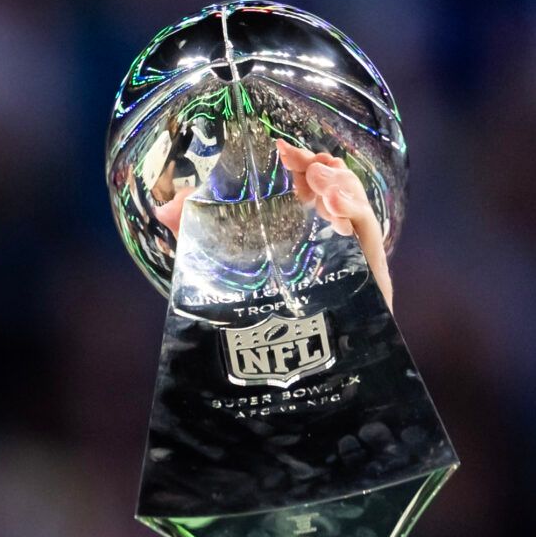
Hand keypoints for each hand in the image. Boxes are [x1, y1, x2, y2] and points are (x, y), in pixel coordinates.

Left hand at [153, 140, 394, 311]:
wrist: (277, 386)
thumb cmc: (250, 328)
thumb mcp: (218, 272)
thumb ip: (197, 238)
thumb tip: (164, 208)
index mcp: (303, 240)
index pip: (309, 190)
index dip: (299, 165)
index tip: (278, 150)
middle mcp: (332, 249)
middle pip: (337, 195)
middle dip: (321, 170)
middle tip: (299, 161)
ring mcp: (354, 266)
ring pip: (356, 211)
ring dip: (339, 184)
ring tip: (316, 174)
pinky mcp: (371, 285)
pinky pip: (369, 238)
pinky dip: (355, 212)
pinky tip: (333, 203)